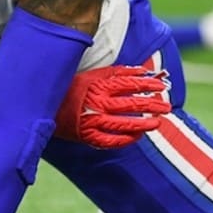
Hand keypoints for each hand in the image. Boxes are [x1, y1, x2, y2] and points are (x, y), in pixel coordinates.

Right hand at [55, 65, 171, 147]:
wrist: (45, 105)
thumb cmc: (71, 87)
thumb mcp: (91, 74)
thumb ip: (115, 72)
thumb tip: (140, 71)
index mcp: (98, 85)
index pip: (129, 84)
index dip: (147, 85)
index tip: (161, 86)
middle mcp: (97, 103)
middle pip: (130, 104)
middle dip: (151, 105)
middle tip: (166, 107)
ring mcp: (92, 121)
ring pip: (123, 124)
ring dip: (142, 124)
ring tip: (156, 123)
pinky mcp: (87, 135)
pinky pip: (110, 140)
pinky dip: (124, 139)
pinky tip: (136, 137)